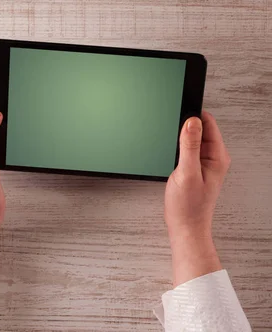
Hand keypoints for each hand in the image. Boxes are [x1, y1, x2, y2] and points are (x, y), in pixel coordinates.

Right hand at [165, 111, 230, 285]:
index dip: (192, 116)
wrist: (184, 227)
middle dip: (183, 127)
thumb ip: (189, 146)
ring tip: (170, 150)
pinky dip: (175, 150)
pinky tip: (169, 158)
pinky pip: (185, 150)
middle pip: (198, 129)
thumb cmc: (188, 206)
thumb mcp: (186, 172)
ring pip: (189, 139)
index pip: (208, 123)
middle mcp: (212, 158)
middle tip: (170, 135)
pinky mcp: (192, 169)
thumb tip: (191, 121)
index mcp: (217, 156)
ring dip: (178, 140)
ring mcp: (202, 163)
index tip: (178, 112)